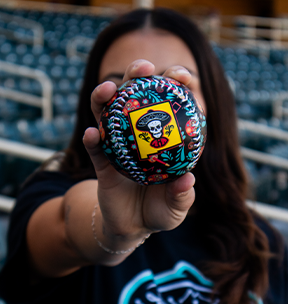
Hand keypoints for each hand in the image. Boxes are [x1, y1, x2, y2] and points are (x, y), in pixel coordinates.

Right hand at [84, 60, 195, 243]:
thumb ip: (182, 195)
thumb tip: (187, 179)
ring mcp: (117, 147)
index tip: (183, 76)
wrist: (133, 226)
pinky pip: (95, 148)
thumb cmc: (160, 210)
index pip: (167, 105)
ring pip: (107, 114)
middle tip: (143, 68)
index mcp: (160, 139)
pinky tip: (93, 134)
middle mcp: (137, 136)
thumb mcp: (177, 206)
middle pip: (133, 98)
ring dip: (104, 97)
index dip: (174, 86)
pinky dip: (92, 139)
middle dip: (136, 76)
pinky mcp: (101, 163)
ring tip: (108, 89)